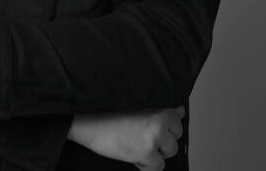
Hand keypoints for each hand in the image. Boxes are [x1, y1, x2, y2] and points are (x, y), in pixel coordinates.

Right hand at [67, 106, 184, 169]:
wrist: (87, 120)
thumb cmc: (105, 109)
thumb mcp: (134, 100)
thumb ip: (153, 107)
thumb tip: (171, 116)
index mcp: (158, 102)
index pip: (179, 113)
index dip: (168, 123)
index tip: (159, 126)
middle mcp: (160, 117)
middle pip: (177, 134)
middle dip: (163, 139)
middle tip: (145, 138)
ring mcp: (155, 135)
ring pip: (170, 151)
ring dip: (156, 153)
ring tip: (138, 147)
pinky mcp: (147, 152)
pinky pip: (158, 166)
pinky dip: (147, 165)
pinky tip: (134, 157)